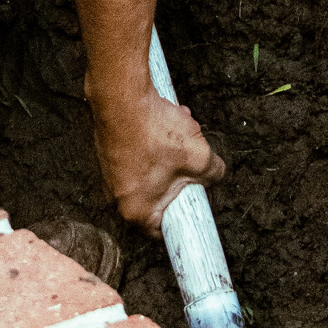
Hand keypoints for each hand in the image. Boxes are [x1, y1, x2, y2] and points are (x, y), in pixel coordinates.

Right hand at [88, 77, 226, 230]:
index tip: (193, 205)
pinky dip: (154, 140)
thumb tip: (218, 174)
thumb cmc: (154, 132)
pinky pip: (139, 154)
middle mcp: (118, 199)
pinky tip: (165, 119)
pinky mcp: (109, 154)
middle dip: (181, 173)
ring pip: (152, 170)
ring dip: (170, 152)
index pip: (163, 230)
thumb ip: (213, 172)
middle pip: (160, 195)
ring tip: (181, 128)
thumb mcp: (199, 156)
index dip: (183, 216)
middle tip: (191, 159)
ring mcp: (111, 175)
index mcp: (137, 211)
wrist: (121, 97)